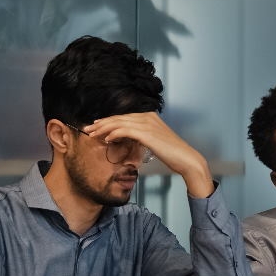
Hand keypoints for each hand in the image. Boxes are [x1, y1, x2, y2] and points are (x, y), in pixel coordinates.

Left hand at [84, 113, 212, 197]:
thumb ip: (142, 136)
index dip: (109, 120)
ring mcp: (148, 124)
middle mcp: (148, 117)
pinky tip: (106, 139)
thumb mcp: (155, 141)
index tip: (97, 125)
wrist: (186, 159)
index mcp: (150, 117)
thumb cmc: (172, 153)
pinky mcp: (147, 133)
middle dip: (102, 123)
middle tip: (88, 128)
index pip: (124, 117)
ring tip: (93, 133)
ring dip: (104, 128)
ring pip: (119, 123)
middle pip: (119, 118)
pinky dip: (114, 134)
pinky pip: (125, 131)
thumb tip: (129, 138)